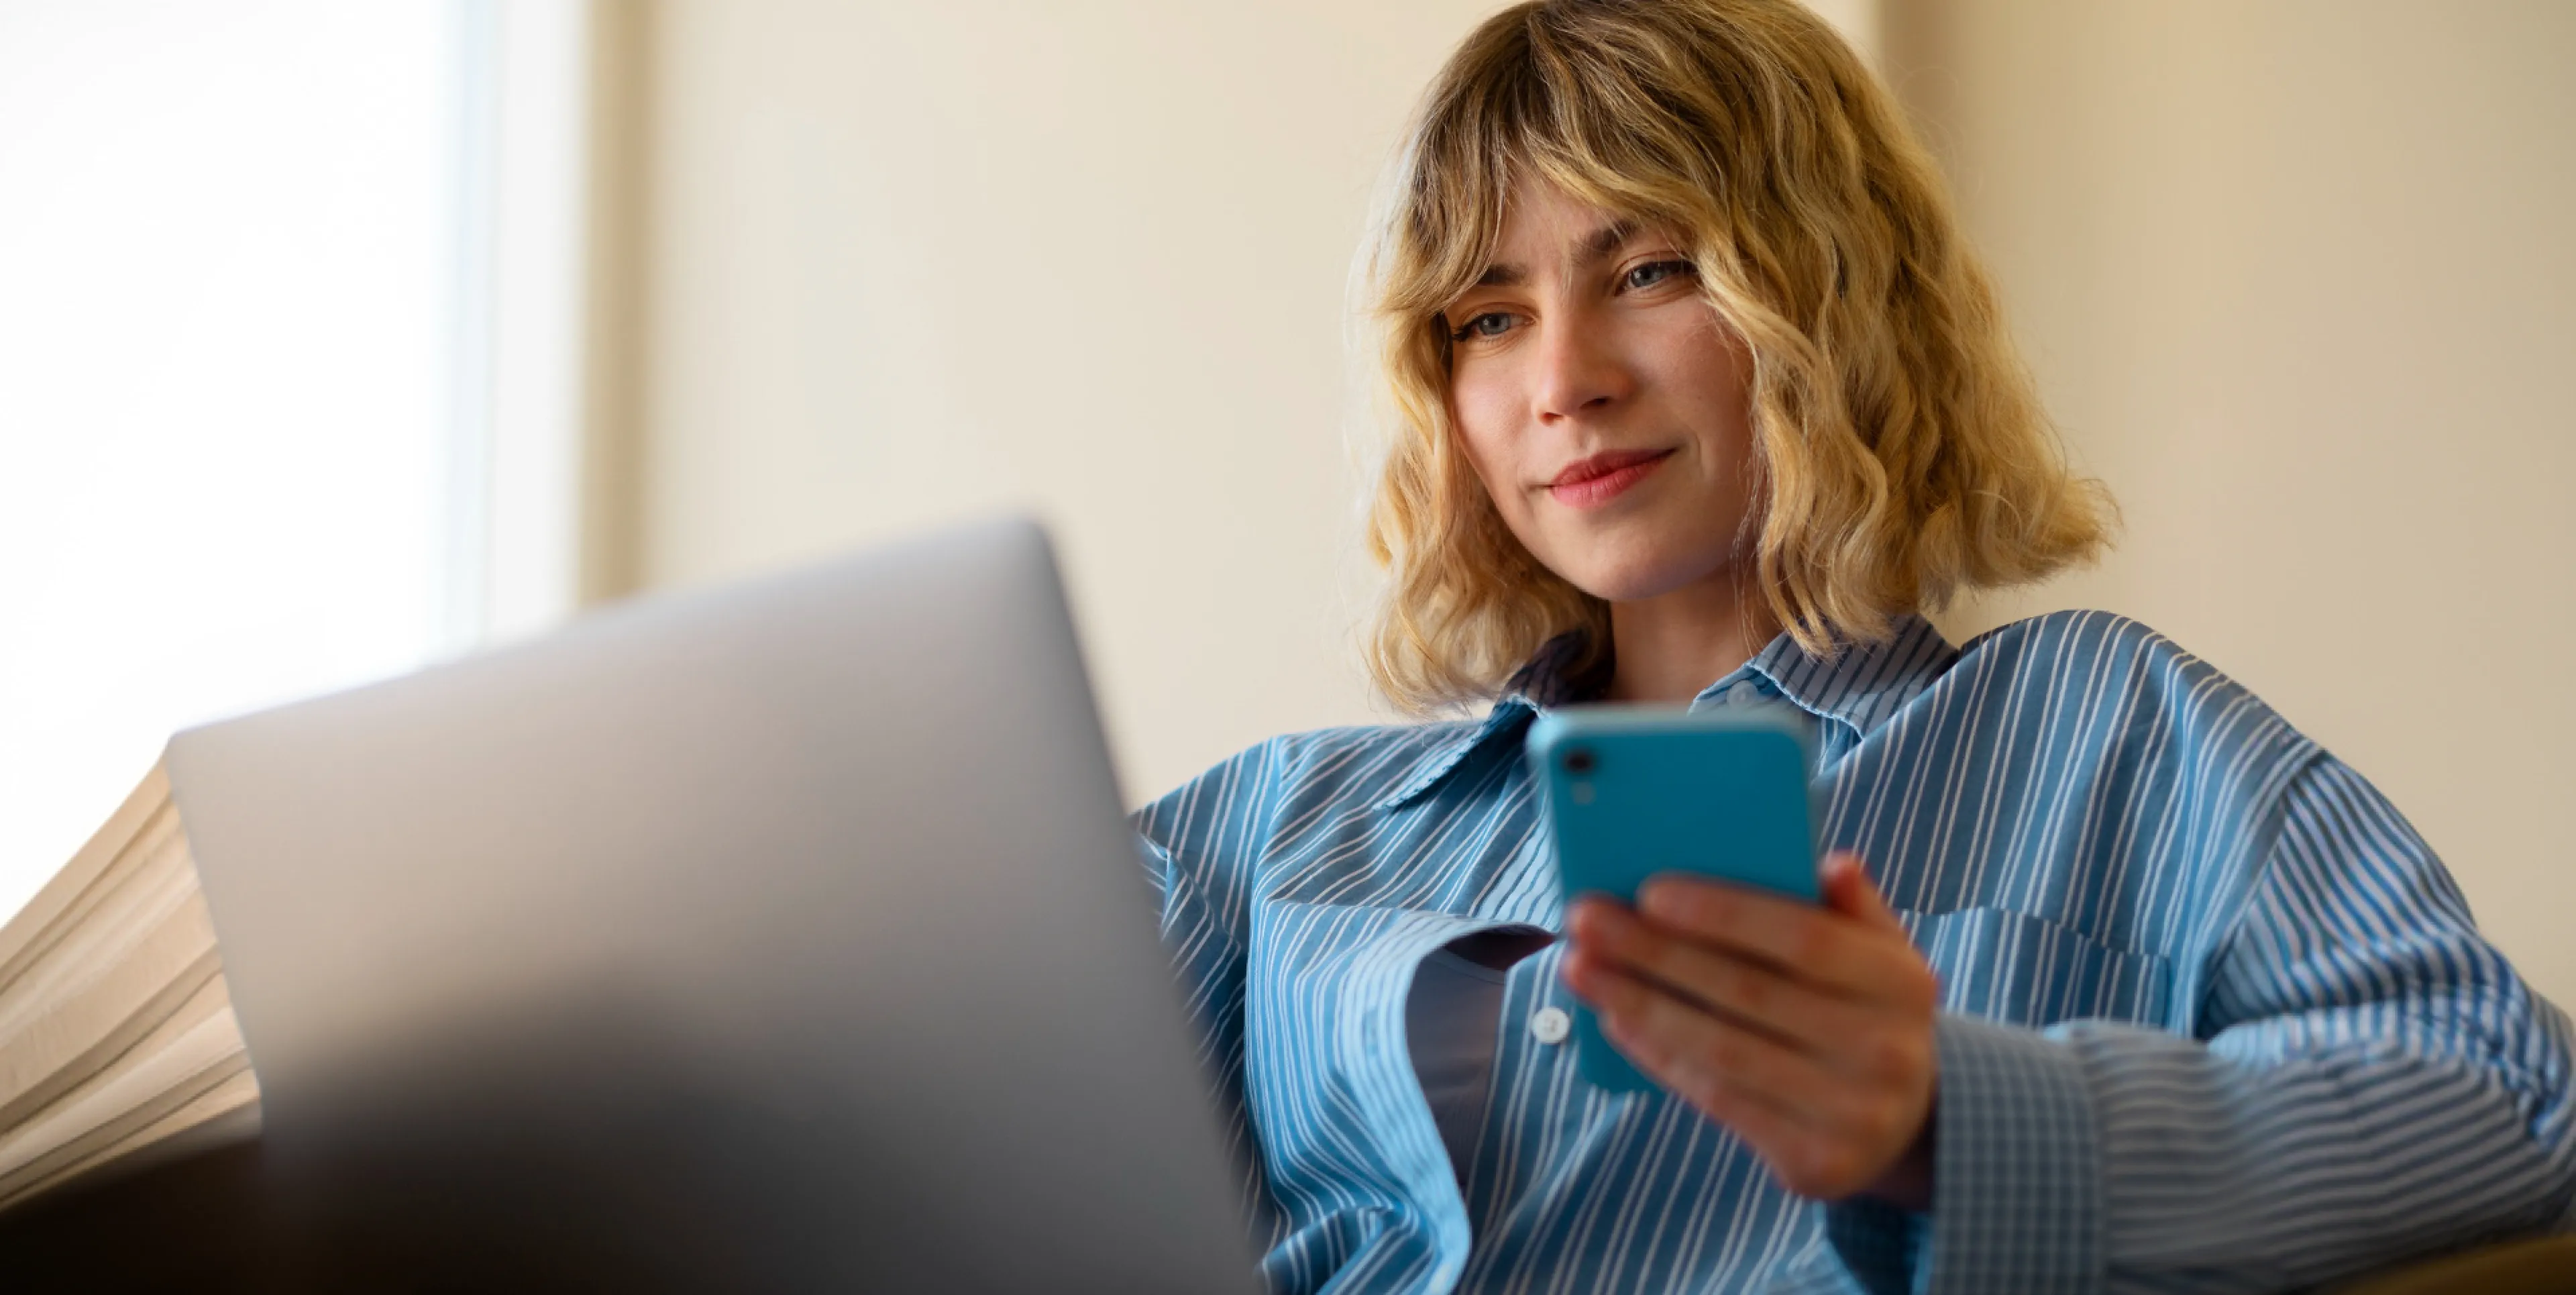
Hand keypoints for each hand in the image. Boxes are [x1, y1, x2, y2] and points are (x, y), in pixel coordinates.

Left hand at [1560, 852, 1938, 1207]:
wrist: (1908, 1121)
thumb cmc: (1866, 1010)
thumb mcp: (1879, 952)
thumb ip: (1852, 907)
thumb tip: (1830, 864)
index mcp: (1901, 982)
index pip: (1804, 939)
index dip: (1725, 915)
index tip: (1649, 891)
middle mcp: (1885, 1051)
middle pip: (1747, 992)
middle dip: (1654, 952)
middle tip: (1584, 919)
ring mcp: (1852, 1114)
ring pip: (1721, 1050)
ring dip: (1638, 1004)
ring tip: (1580, 967)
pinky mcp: (1814, 1163)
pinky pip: (1718, 1099)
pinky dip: (1659, 1056)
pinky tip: (1614, 1020)